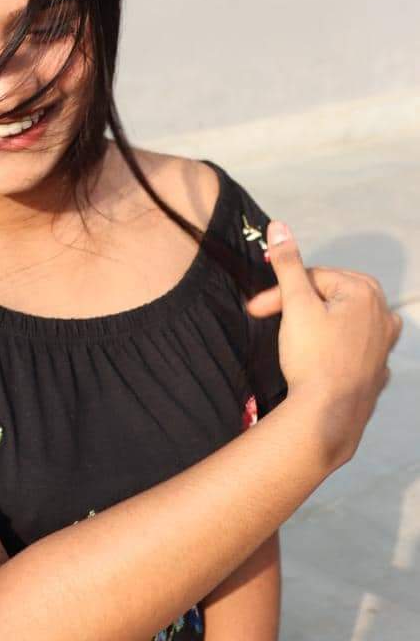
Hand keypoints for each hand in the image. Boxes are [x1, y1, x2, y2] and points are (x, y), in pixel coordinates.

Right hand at [245, 221, 402, 468]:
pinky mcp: (377, 369)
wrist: (329, 415)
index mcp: (365, 292)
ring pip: (344, 319)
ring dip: (318, 321)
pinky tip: (319, 357)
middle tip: (271, 318)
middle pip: (330, 295)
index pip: (313, 277)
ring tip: (296, 336)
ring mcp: (384, 344)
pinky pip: (353, 347)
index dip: (280, 289)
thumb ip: (287, 263)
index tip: (256, 308)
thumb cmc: (313, 357)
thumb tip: (279, 225)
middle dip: (298, 304)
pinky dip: (335, 346)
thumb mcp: (296, 304)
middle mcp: (382, 314)